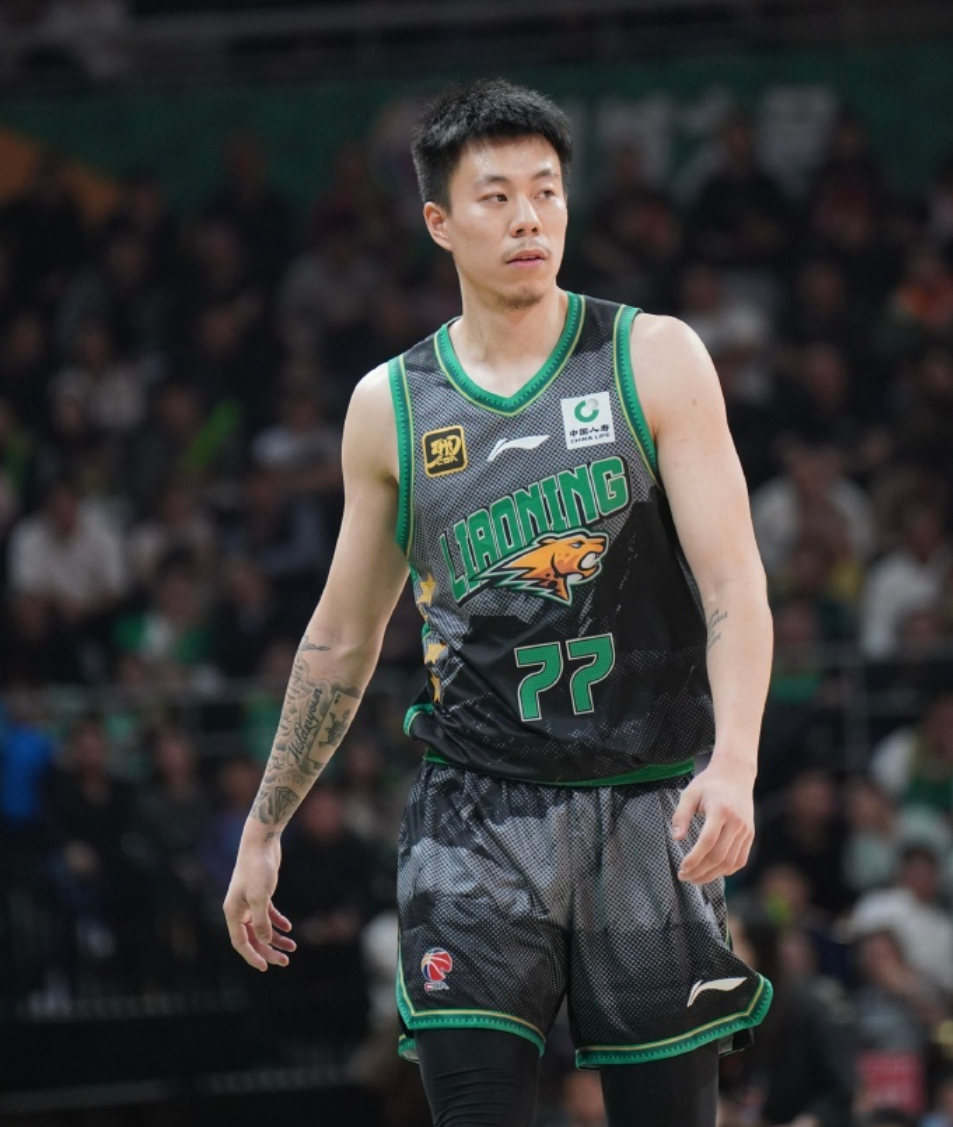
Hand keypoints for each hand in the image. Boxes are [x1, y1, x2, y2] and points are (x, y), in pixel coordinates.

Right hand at [223, 833, 296, 971]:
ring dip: (276, 939)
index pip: (240, 943)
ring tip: (292, 947)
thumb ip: (261, 921)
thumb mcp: (260, 896)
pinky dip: (278, 922)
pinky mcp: (261, 894)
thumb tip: (265, 941)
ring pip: (261, 928)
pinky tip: (289, 928)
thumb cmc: (257, 868)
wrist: (261, 842)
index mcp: (233, 912)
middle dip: (269, 951)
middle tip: (286, 961)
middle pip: (253, 938)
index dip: (252, 956)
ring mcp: (249, 902)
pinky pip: (268, 915)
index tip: (266, 967)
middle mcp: (239, 909)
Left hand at [672, 758, 753, 884]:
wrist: (735, 775)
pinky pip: (740, 860)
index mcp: (720, 810)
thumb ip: (681, 815)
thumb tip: (676, 839)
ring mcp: (746, 830)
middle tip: (683, 877)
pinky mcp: (750, 835)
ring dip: (712, 875)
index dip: (694, 858)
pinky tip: (712, 872)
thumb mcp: (689, 793)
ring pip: (730, 862)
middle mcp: (737, 822)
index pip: (707, 841)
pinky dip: (726, 870)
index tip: (681, 867)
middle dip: (700, 871)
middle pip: (719, 856)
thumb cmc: (709, 784)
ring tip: (694, 879)